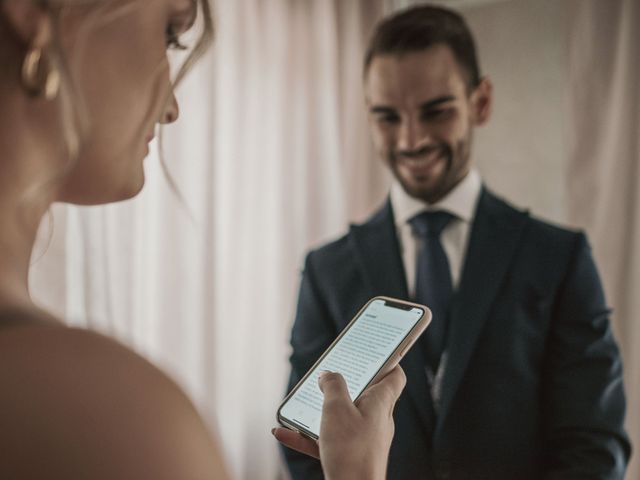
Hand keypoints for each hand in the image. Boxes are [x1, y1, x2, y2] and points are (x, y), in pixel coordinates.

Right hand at [273, 366, 405, 479]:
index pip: (394, 375)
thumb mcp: (336, 408)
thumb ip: (332, 385)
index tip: (371, 352)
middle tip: (326, 374)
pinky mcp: (349, 456)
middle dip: (343, 384)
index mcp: (380, 402)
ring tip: (299, 403)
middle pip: (364, 394)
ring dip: (319, 410)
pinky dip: (307, 435)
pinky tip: (283, 432)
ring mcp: (363, 439)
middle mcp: (376, 420)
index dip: (386, 360)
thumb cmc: (351, 451)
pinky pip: (327, 440)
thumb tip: (329, 374)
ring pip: (341, 417)